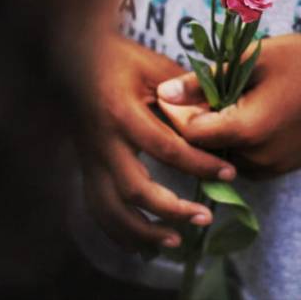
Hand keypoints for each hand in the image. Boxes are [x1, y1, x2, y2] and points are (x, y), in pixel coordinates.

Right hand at [77, 36, 236, 251]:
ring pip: (109, 209)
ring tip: (175, 241)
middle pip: (134, 189)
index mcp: (121, 113)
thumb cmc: (118, 57)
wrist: (72, 56)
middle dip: (171, 209)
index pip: (166, 148)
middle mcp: (101, 141)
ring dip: (142, 231)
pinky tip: (141, 244)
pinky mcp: (84, 166)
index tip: (228, 172)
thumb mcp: (152, 67)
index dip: (200, 164)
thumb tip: (219, 118)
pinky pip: (96, 208)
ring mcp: (88, 157)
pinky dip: (118, 232)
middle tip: (204, 217)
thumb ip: (184, 94)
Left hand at [156, 33, 300, 178]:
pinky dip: (240, 143)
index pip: (191, 135)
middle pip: (207, 149)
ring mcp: (275, 167)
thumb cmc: (298, 58)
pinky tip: (247, 113)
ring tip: (225, 100)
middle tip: (198, 92)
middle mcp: (260, 158)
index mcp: (248, 130)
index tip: (172, 94)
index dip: (177, 115)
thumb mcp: (248, 61)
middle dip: (197, 124)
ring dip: (218, 135)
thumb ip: (202, 82)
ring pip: (226, 158)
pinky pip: (248, 161)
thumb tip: (163, 94)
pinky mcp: (286, 167)